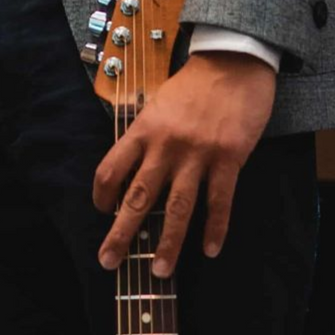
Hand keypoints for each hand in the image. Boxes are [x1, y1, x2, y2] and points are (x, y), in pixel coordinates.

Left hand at [92, 50, 275, 276]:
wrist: (232, 63)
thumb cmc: (192, 84)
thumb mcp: (156, 104)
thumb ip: (144, 136)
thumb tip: (130, 171)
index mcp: (142, 130)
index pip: (110, 170)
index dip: (101, 196)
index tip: (102, 212)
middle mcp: (165, 145)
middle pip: (138, 197)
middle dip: (121, 234)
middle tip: (109, 261)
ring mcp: (198, 154)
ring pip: (177, 208)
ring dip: (168, 243)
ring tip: (161, 271)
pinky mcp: (228, 159)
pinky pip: (219, 202)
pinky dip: (215, 229)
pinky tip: (210, 250)